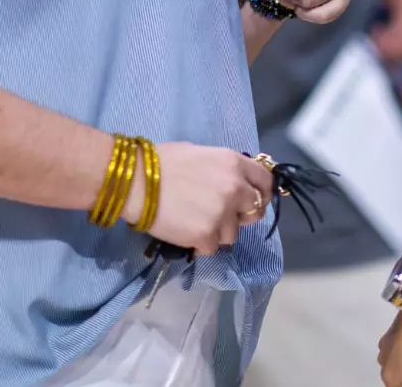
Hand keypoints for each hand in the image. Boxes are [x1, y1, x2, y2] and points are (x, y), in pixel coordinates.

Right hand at [122, 142, 272, 255]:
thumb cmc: (162, 162)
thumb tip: (231, 181)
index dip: (261, 193)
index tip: (252, 200)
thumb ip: (222, 169)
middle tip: (220, 215)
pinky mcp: (207, 236)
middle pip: (255, 212)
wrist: (136, 182)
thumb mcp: (200, 154)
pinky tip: (183, 231)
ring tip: (193, 221)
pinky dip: (199, 244)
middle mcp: (235, 188)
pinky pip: (211, 248)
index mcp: (234, 163)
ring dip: (217, 231)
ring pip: (232, 234)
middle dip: (240, 216)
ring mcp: (223, 214)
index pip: (266, 182)